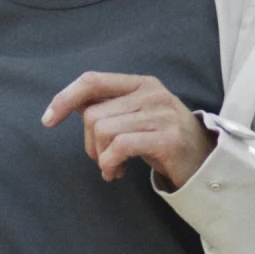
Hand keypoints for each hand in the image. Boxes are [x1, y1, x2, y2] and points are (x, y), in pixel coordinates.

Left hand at [43, 70, 216, 188]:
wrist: (206, 163)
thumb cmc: (164, 141)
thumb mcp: (136, 118)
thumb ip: (109, 108)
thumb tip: (71, 104)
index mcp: (141, 84)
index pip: (92, 81)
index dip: (65, 99)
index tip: (48, 120)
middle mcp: (151, 94)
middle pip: (94, 115)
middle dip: (89, 144)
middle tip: (102, 160)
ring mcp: (161, 114)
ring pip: (104, 131)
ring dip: (101, 158)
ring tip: (112, 168)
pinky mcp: (167, 138)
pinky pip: (120, 147)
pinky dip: (109, 164)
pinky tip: (116, 172)